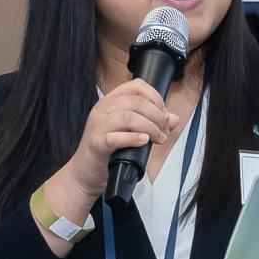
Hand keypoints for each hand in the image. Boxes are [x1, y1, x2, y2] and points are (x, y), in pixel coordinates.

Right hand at [54, 78, 177, 215]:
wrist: (85, 172)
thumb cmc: (107, 150)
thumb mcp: (130, 132)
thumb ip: (152, 123)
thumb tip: (173, 119)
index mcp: (110, 101)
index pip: (136, 86)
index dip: (156, 98)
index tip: (164, 114)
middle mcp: (102, 109)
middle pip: (136, 102)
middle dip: (157, 116)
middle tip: (163, 131)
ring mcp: (97, 126)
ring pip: (128, 117)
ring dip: (150, 127)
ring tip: (157, 139)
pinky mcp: (96, 144)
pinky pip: (115, 137)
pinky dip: (133, 138)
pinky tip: (143, 141)